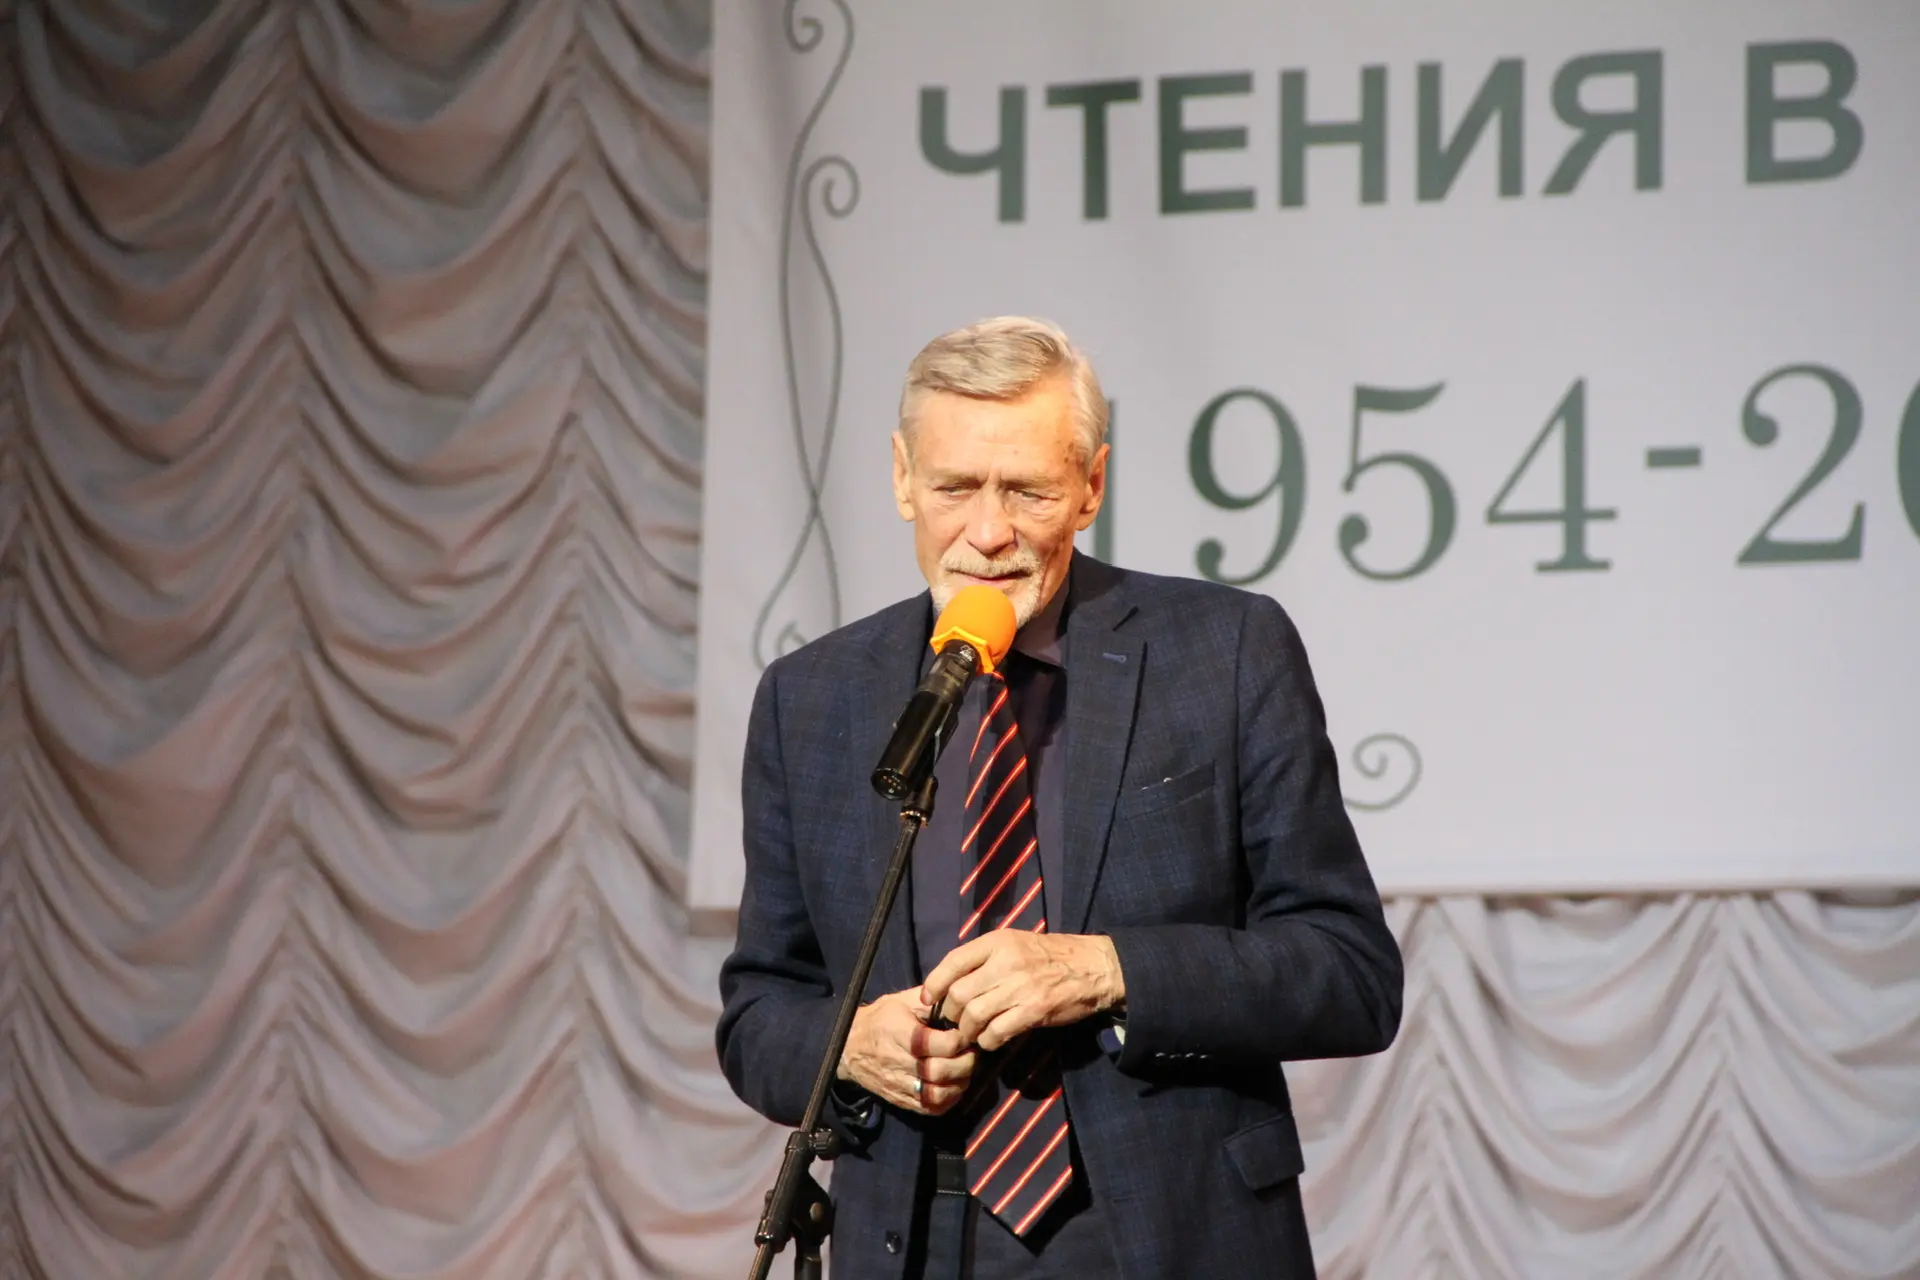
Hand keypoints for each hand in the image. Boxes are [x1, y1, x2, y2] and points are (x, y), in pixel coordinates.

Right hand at [837, 987, 977, 1114]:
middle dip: (965, 1064)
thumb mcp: (901, 1001)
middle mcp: (899, 1061)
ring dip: (960, 1084)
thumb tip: (956, 1000)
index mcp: (901, 1033)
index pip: (939, 1044)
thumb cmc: (880, 1020)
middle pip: (940, 1071)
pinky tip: (954, 1087)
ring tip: (965, 1071)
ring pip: (937, 1094)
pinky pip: (929, 1108)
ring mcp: (899, 1084)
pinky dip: (948, 1101)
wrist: (849, 1047)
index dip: (960, 1040)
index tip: (966, 1033)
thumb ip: (929, 1000)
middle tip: (972, 1053)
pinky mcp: (900, 1100)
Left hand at [922, 932, 1124, 1052]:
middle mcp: (1006, 962)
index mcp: (997, 941)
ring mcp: (1020, 987)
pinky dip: (988, 1041)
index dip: (934, 984)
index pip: (952, 962)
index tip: (928, 999)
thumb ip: (985, 958)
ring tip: (973, 1034)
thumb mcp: (1015, 943)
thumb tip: (951, 982)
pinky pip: (996, 1032)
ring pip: (974, 1016)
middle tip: (958, 1022)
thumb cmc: (1050, 956)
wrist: (1093, 967)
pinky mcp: (1033, 1011)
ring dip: (968, 1031)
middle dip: (952, 1014)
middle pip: (959, 995)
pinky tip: (992, 1040)